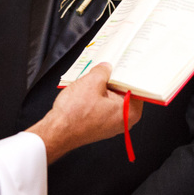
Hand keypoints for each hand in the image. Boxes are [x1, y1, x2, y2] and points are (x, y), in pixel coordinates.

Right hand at [26, 63, 141, 163]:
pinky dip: (96, 96)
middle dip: (113, 78)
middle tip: (107, 66)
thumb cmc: (75, 114)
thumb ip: (103, 71)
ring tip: (93, 75)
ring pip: (111, 98)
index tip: (124, 62)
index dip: (128, 72)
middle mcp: (123, 120)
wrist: (56, 132)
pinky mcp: (99, 125)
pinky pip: (102, 105)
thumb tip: (106, 68)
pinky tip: (86, 88)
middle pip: (123, 92)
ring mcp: (111, 124)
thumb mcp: (91, 82)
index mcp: (129, 111)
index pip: (136, 86)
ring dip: (102, 86)